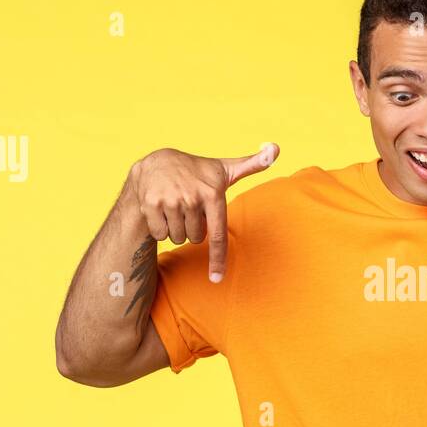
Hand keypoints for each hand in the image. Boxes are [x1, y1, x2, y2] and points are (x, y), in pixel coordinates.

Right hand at [129, 143, 278, 281]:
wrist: (157, 163)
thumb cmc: (198, 171)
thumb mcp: (225, 168)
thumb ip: (253, 163)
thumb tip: (276, 147)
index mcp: (212, 193)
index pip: (218, 234)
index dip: (218, 259)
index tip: (217, 279)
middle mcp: (191, 197)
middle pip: (196, 239)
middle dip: (193, 228)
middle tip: (189, 207)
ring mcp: (170, 200)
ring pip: (178, 238)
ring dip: (177, 228)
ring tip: (175, 206)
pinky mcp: (150, 204)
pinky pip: (160, 234)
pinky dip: (161, 227)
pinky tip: (161, 209)